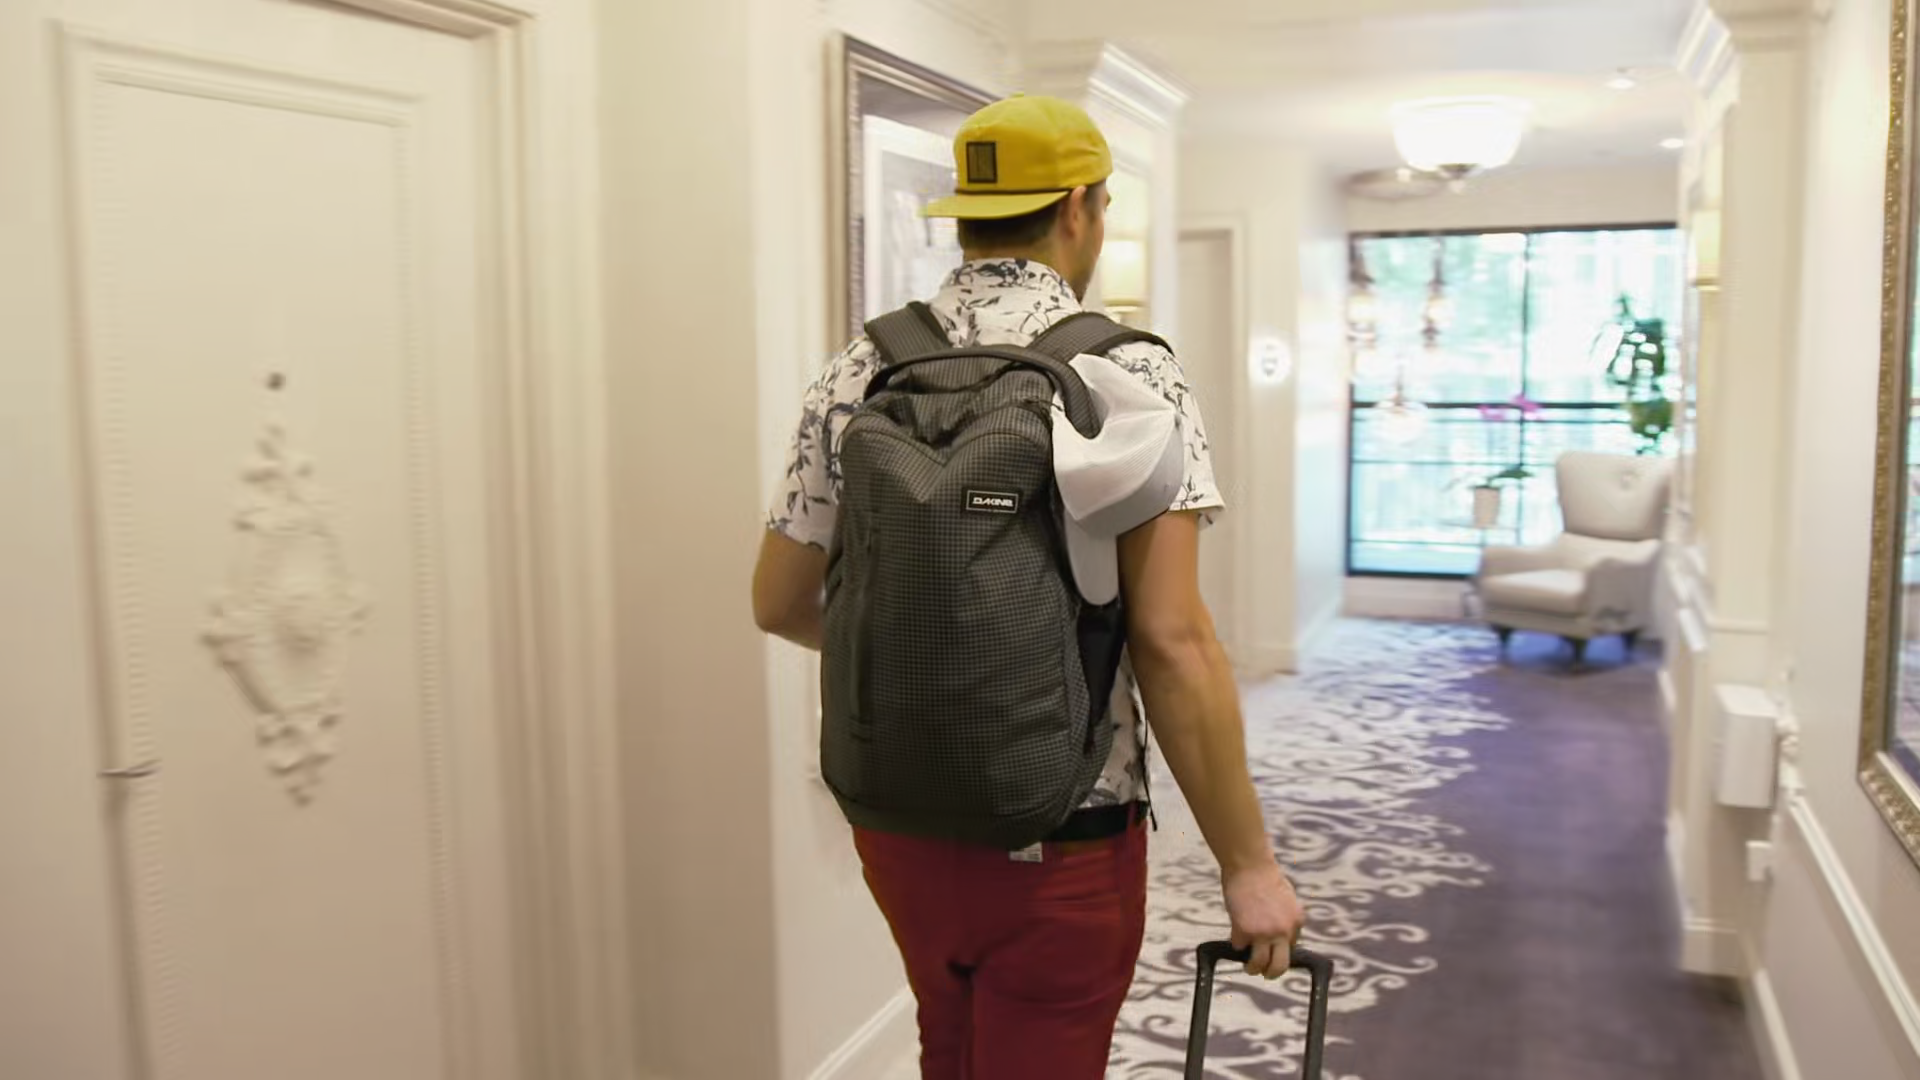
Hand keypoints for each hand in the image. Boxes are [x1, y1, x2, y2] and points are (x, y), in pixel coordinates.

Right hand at [1222, 860, 1304, 979]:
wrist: (1250, 865)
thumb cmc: (1266, 876)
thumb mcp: (1286, 900)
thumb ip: (1284, 918)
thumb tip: (1278, 934)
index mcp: (1296, 922)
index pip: (1291, 948)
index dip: (1280, 952)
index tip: (1273, 953)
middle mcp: (1282, 931)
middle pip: (1280, 966)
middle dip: (1272, 973)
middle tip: (1265, 974)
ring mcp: (1263, 933)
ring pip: (1258, 964)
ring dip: (1252, 968)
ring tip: (1248, 966)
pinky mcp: (1243, 930)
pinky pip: (1238, 946)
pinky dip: (1236, 943)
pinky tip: (1235, 936)